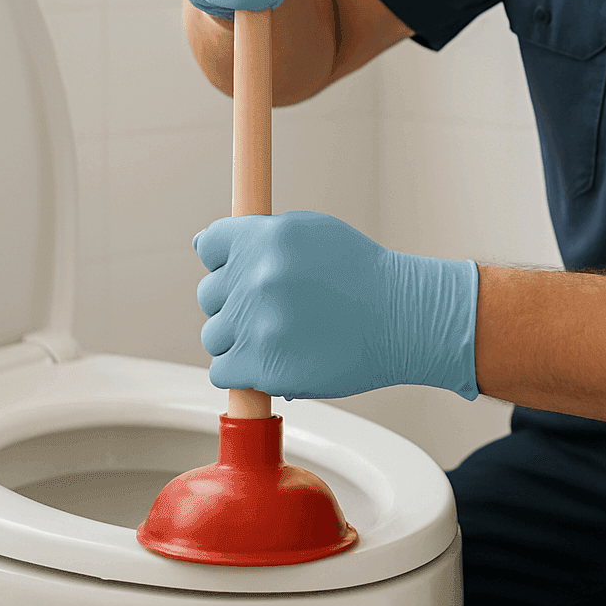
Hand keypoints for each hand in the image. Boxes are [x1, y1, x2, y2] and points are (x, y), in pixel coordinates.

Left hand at [195, 212, 479, 400]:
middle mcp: (257, 276)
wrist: (403, 319)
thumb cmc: (363, 275)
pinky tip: (273, 362)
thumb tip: (202, 245)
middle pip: (209, 295)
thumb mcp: (314, 232)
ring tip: (281, 338)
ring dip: (240, 340)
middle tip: (276, 311)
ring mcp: (258, 323)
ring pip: (214, 336)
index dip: (226, 261)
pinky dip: (242, 373)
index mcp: (267, 237)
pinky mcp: (262, 366)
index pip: (210, 245)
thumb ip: (261, 235)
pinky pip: (222, 372)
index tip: (246, 273)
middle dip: (236, 303)